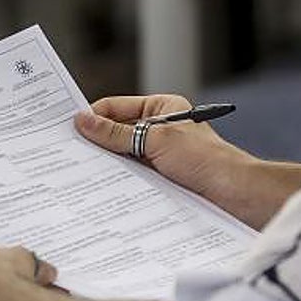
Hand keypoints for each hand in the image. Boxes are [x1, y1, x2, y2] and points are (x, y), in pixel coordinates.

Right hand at [74, 95, 252, 207]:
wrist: (233, 194)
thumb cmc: (205, 160)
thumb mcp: (156, 139)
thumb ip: (116, 133)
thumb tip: (83, 121)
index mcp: (160, 108)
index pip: (115, 107)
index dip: (93, 116)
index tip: (69, 128)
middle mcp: (157, 128)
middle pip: (115, 131)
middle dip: (95, 140)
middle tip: (67, 150)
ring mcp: (156, 153)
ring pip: (120, 154)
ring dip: (104, 162)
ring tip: (79, 169)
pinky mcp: (156, 176)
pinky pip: (128, 174)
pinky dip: (115, 177)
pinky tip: (99, 184)